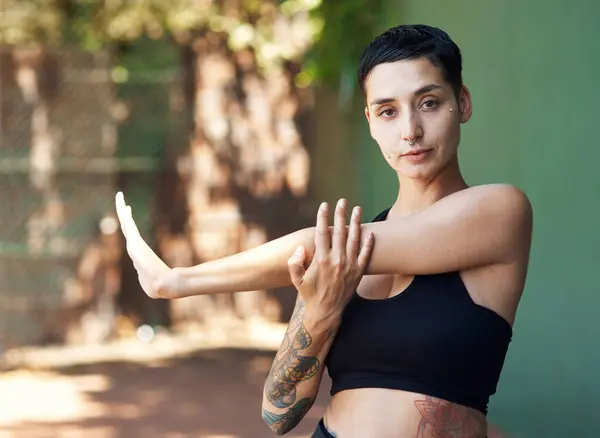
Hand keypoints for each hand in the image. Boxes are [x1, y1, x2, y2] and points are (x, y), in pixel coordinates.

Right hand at [115, 191, 171, 298]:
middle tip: (120, 198)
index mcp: (137, 253)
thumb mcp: (156, 277)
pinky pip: (129, 227)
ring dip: (122, 210)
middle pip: (126, 226)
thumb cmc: (161, 283)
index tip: (128, 210)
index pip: (131, 233)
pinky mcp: (136, 245)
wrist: (162, 284)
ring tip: (120, 197)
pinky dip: (126, 216)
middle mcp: (133, 247)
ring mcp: (134, 246)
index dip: (128, 222)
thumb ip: (153, 274)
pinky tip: (126, 207)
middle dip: (122, 212)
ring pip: (126, 223)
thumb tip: (158, 277)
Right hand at [287, 199, 373, 324]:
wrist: (325, 312)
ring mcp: (349, 266)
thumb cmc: (309, 294)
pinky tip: (370, 233)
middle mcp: (336, 261)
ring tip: (357, 209)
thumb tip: (301, 247)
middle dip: (340, 214)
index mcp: (320, 260)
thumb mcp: (296, 279)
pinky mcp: (358, 273)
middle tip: (342, 201)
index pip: (321, 233)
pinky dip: (369, 243)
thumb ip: (294, 262)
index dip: (322, 217)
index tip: (324, 205)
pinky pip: (365, 255)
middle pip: (339, 232)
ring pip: (354, 239)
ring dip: (356, 223)